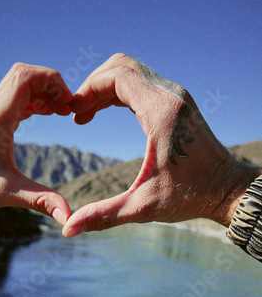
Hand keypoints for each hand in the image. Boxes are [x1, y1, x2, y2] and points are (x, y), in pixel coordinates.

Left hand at [0, 63, 72, 226]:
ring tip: (60, 112)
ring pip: (19, 86)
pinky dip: (33, 101)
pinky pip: (14, 100)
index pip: (25, 76)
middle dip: (51, 84)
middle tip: (67, 108)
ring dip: (43, 92)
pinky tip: (43, 115)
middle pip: (24, 75)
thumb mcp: (5, 194)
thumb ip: (39, 201)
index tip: (68, 105)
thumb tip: (69, 217)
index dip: (52, 81)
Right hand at [62, 53, 260, 237]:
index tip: (73, 112)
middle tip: (77, 113)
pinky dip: (120, 92)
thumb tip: (69, 229)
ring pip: (132, 72)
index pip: (118, 77)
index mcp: (162, 113)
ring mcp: (176, 97)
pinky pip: (142, 83)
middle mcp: (171, 96)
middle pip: (121, 67)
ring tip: (87, 114)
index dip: (88, 89)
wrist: (227, 189)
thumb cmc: (191, 196)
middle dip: (93, 86)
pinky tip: (106, 112)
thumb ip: (104, 215)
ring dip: (105, 87)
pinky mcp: (178, 103)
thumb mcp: (143, 207)